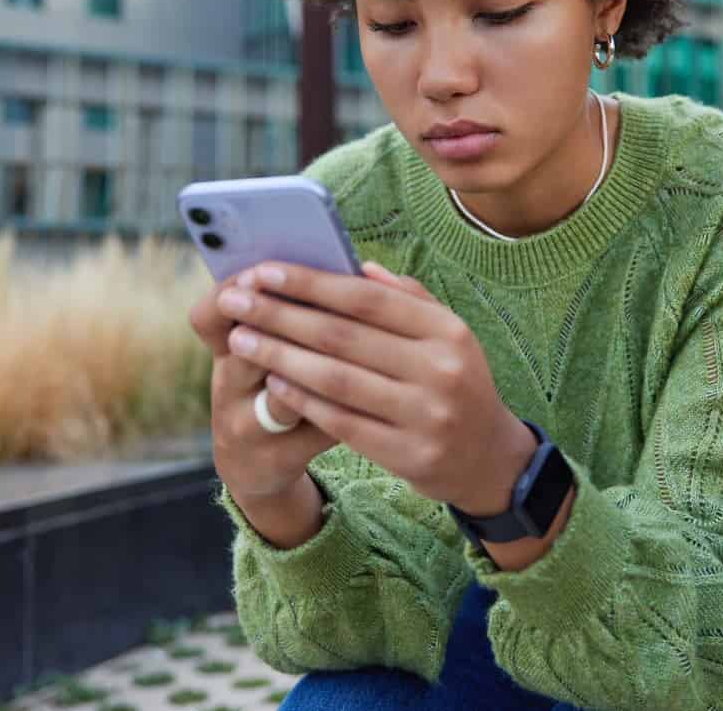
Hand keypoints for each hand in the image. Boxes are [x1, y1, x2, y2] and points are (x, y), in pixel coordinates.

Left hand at [215, 260, 537, 513]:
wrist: (487, 457)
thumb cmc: (453, 382)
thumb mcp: (446, 335)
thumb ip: (405, 299)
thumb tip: (356, 265)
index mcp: (447, 331)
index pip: (367, 299)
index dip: (311, 283)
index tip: (264, 271)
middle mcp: (441, 370)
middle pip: (344, 336)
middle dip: (281, 315)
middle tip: (235, 301)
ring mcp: (426, 416)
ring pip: (336, 380)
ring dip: (281, 356)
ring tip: (240, 340)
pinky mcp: (408, 455)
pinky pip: (341, 422)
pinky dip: (301, 400)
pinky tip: (271, 383)